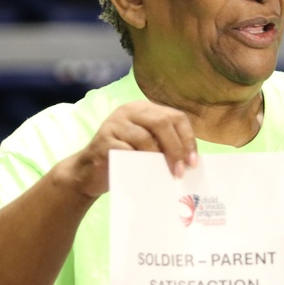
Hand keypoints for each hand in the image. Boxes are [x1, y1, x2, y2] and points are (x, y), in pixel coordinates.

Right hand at [61, 100, 198, 197]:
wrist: (90, 173)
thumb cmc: (126, 160)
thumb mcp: (149, 148)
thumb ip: (165, 146)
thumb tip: (190, 161)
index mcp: (146, 109)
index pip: (176, 117)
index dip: (188, 139)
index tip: (193, 162)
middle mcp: (130, 110)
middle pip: (162, 123)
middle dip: (176, 148)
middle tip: (181, 171)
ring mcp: (114, 123)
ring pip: (145, 137)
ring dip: (159, 158)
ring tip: (166, 175)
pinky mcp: (103, 140)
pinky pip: (126, 150)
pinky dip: (139, 163)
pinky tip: (145, 174)